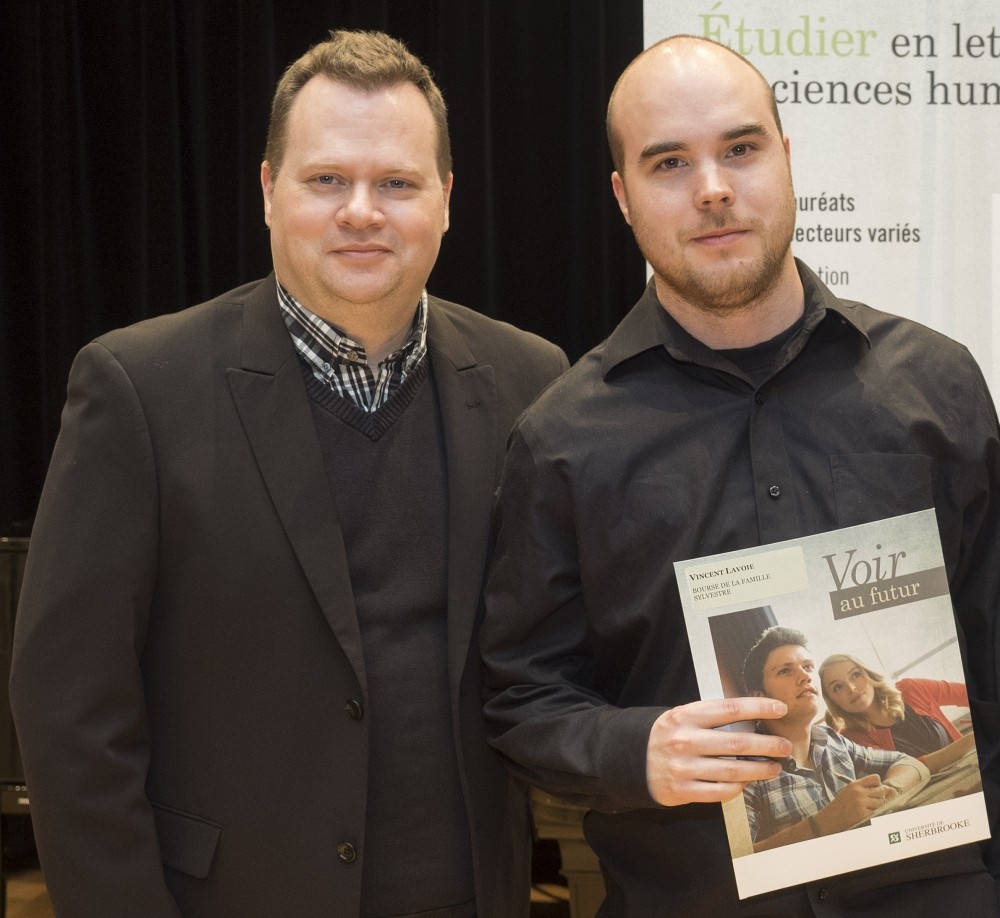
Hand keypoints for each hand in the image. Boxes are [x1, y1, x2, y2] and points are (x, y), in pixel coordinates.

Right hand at [645, 698, 789, 805]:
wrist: (631, 760)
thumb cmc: (666, 735)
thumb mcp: (682, 717)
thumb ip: (710, 718)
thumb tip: (753, 720)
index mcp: (685, 716)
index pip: (730, 708)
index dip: (759, 707)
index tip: (780, 708)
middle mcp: (685, 740)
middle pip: (737, 742)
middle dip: (768, 745)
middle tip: (785, 746)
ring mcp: (683, 767)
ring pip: (733, 770)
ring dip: (759, 769)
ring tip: (774, 767)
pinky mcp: (682, 790)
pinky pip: (719, 791)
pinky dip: (737, 787)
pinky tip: (746, 782)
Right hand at [815, 774, 884, 833]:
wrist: (831, 819)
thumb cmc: (842, 805)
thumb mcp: (849, 791)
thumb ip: (864, 788)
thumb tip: (887, 789)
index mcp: (854, 785)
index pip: (875, 778)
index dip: (878, 784)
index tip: (874, 790)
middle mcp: (858, 792)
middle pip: (881, 790)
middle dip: (880, 796)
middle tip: (872, 802)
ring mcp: (861, 803)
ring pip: (881, 802)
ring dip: (878, 806)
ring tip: (868, 809)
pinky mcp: (864, 814)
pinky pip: (878, 812)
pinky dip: (874, 814)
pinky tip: (866, 815)